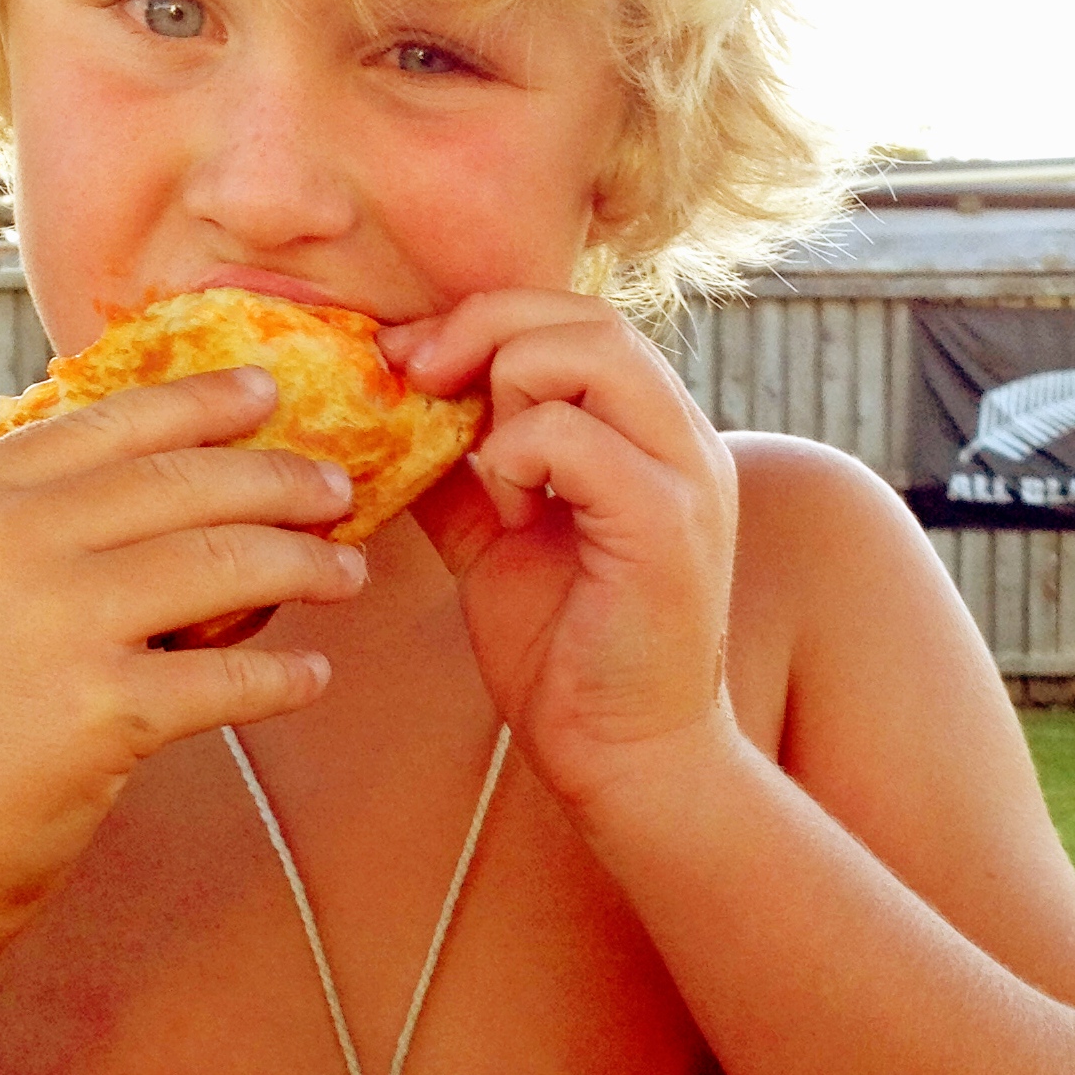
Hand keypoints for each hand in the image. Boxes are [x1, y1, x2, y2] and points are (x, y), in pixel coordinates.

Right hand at [0, 366, 362, 969]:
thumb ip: (22, 537)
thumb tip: (165, 503)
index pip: (108, 423)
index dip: (200, 402)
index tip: (266, 390)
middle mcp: (5, 544)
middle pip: (182, 482)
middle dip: (278, 478)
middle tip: (336, 488)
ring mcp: (55, 624)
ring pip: (224, 564)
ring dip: (304, 564)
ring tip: (348, 573)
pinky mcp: (101, 713)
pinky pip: (231, 679)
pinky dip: (284, 678)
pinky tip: (313, 678)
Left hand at [397, 291, 741, 816]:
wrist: (627, 760)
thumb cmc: (569, 659)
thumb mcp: (498, 544)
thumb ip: (464, 476)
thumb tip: (389, 420)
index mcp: (652, 433)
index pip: (577, 318)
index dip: (484, 319)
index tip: (405, 359)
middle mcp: (684, 438)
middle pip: (586, 314)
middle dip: (482, 327)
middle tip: (412, 375)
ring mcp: (685, 476)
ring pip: (591, 351)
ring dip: (506, 388)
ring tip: (485, 469)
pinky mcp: (666, 525)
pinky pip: (574, 437)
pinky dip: (516, 455)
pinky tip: (507, 514)